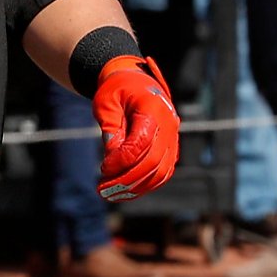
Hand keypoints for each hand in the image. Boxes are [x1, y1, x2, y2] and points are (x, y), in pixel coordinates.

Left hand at [92, 55, 178, 201]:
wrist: (134, 80)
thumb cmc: (116, 89)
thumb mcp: (105, 102)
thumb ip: (110, 127)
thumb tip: (112, 158)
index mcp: (154, 108)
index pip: (142, 143)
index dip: (122, 160)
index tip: (103, 168)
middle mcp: (169, 124)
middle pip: (153, 161)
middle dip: (127, 180)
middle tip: (103, 191)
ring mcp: (173, 137)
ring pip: (161, 171)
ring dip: (137, 188)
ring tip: (112, 195)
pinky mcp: (171, 147)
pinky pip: (164, 171)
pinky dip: (147, 184)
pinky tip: (127, 192)